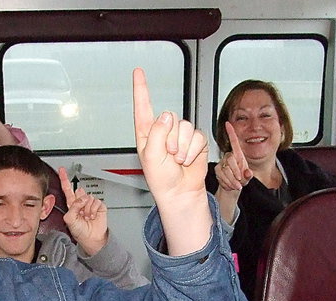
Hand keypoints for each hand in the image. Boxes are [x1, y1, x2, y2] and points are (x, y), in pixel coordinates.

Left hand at [59, 166, 107, 255]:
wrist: (91, 238)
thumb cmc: (80, 231)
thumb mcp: (70, 220)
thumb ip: (73, 207)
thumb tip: (83, 198)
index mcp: (72, 204)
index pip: (67, 189)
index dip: (64, 179)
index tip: (61, 170)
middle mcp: (81, 202)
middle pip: (79, 192)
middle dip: (80, 201)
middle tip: (81, 211)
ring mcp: (90, 204)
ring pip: (88, 197)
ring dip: (87, 209)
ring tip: (87, 217)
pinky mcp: (99, 206)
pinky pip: (96, 202)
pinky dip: (94, 210)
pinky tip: (93, 216)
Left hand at [132, 68, 210, 254]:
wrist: (180, 193)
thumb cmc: (161, 179)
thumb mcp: (150, 156)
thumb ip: (157, 133)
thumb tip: (167, 115)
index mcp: (147, 133)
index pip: (143, 107)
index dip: (141, 89)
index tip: (138, 72)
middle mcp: (163, 131)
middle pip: (170, 117)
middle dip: (171, 138)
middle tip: (168, 155)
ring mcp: (179, 135)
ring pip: (185, 127)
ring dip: (182, 147)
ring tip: (177, 160)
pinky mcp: (195, 141)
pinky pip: (197, 136)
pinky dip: (193, 150)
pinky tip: (187, 160)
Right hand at [214, 121, 252, 191]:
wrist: (233, 187)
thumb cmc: (241, 179)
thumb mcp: (248, 177)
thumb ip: (249, 175)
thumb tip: (248, 173)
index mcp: (237, 155)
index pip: (234, 141)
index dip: (231, 132)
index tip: (228, 123)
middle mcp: (229, 157)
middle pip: (231, 159)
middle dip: (236, 172)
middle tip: (240, 179)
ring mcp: (222, 163)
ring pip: (226, 170)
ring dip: (232, 180)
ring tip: (236, 184)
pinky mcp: (217, 169)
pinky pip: (221, 175)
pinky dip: (227, 182)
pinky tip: (230, 184)